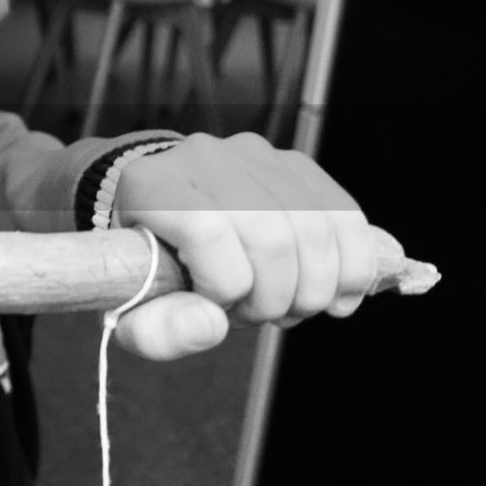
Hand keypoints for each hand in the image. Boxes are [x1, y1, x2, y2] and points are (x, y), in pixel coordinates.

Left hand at [110, 133, 375, 359]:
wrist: (167, 218)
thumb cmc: (150, 270)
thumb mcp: (132, 312)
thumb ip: (157, 331)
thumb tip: (212, 325)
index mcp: (152, 186)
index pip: (208, 232)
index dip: (224, 287)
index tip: (217, 307)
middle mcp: (203, 157)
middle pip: (270, 236)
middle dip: (275, 299)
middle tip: (257, 317)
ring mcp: (254, 155)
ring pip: (314, 228)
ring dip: (313, 289)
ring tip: (286, 308)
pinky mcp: (295, 165)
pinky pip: (344, 216)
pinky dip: (352, 267)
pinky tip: (337, 298)